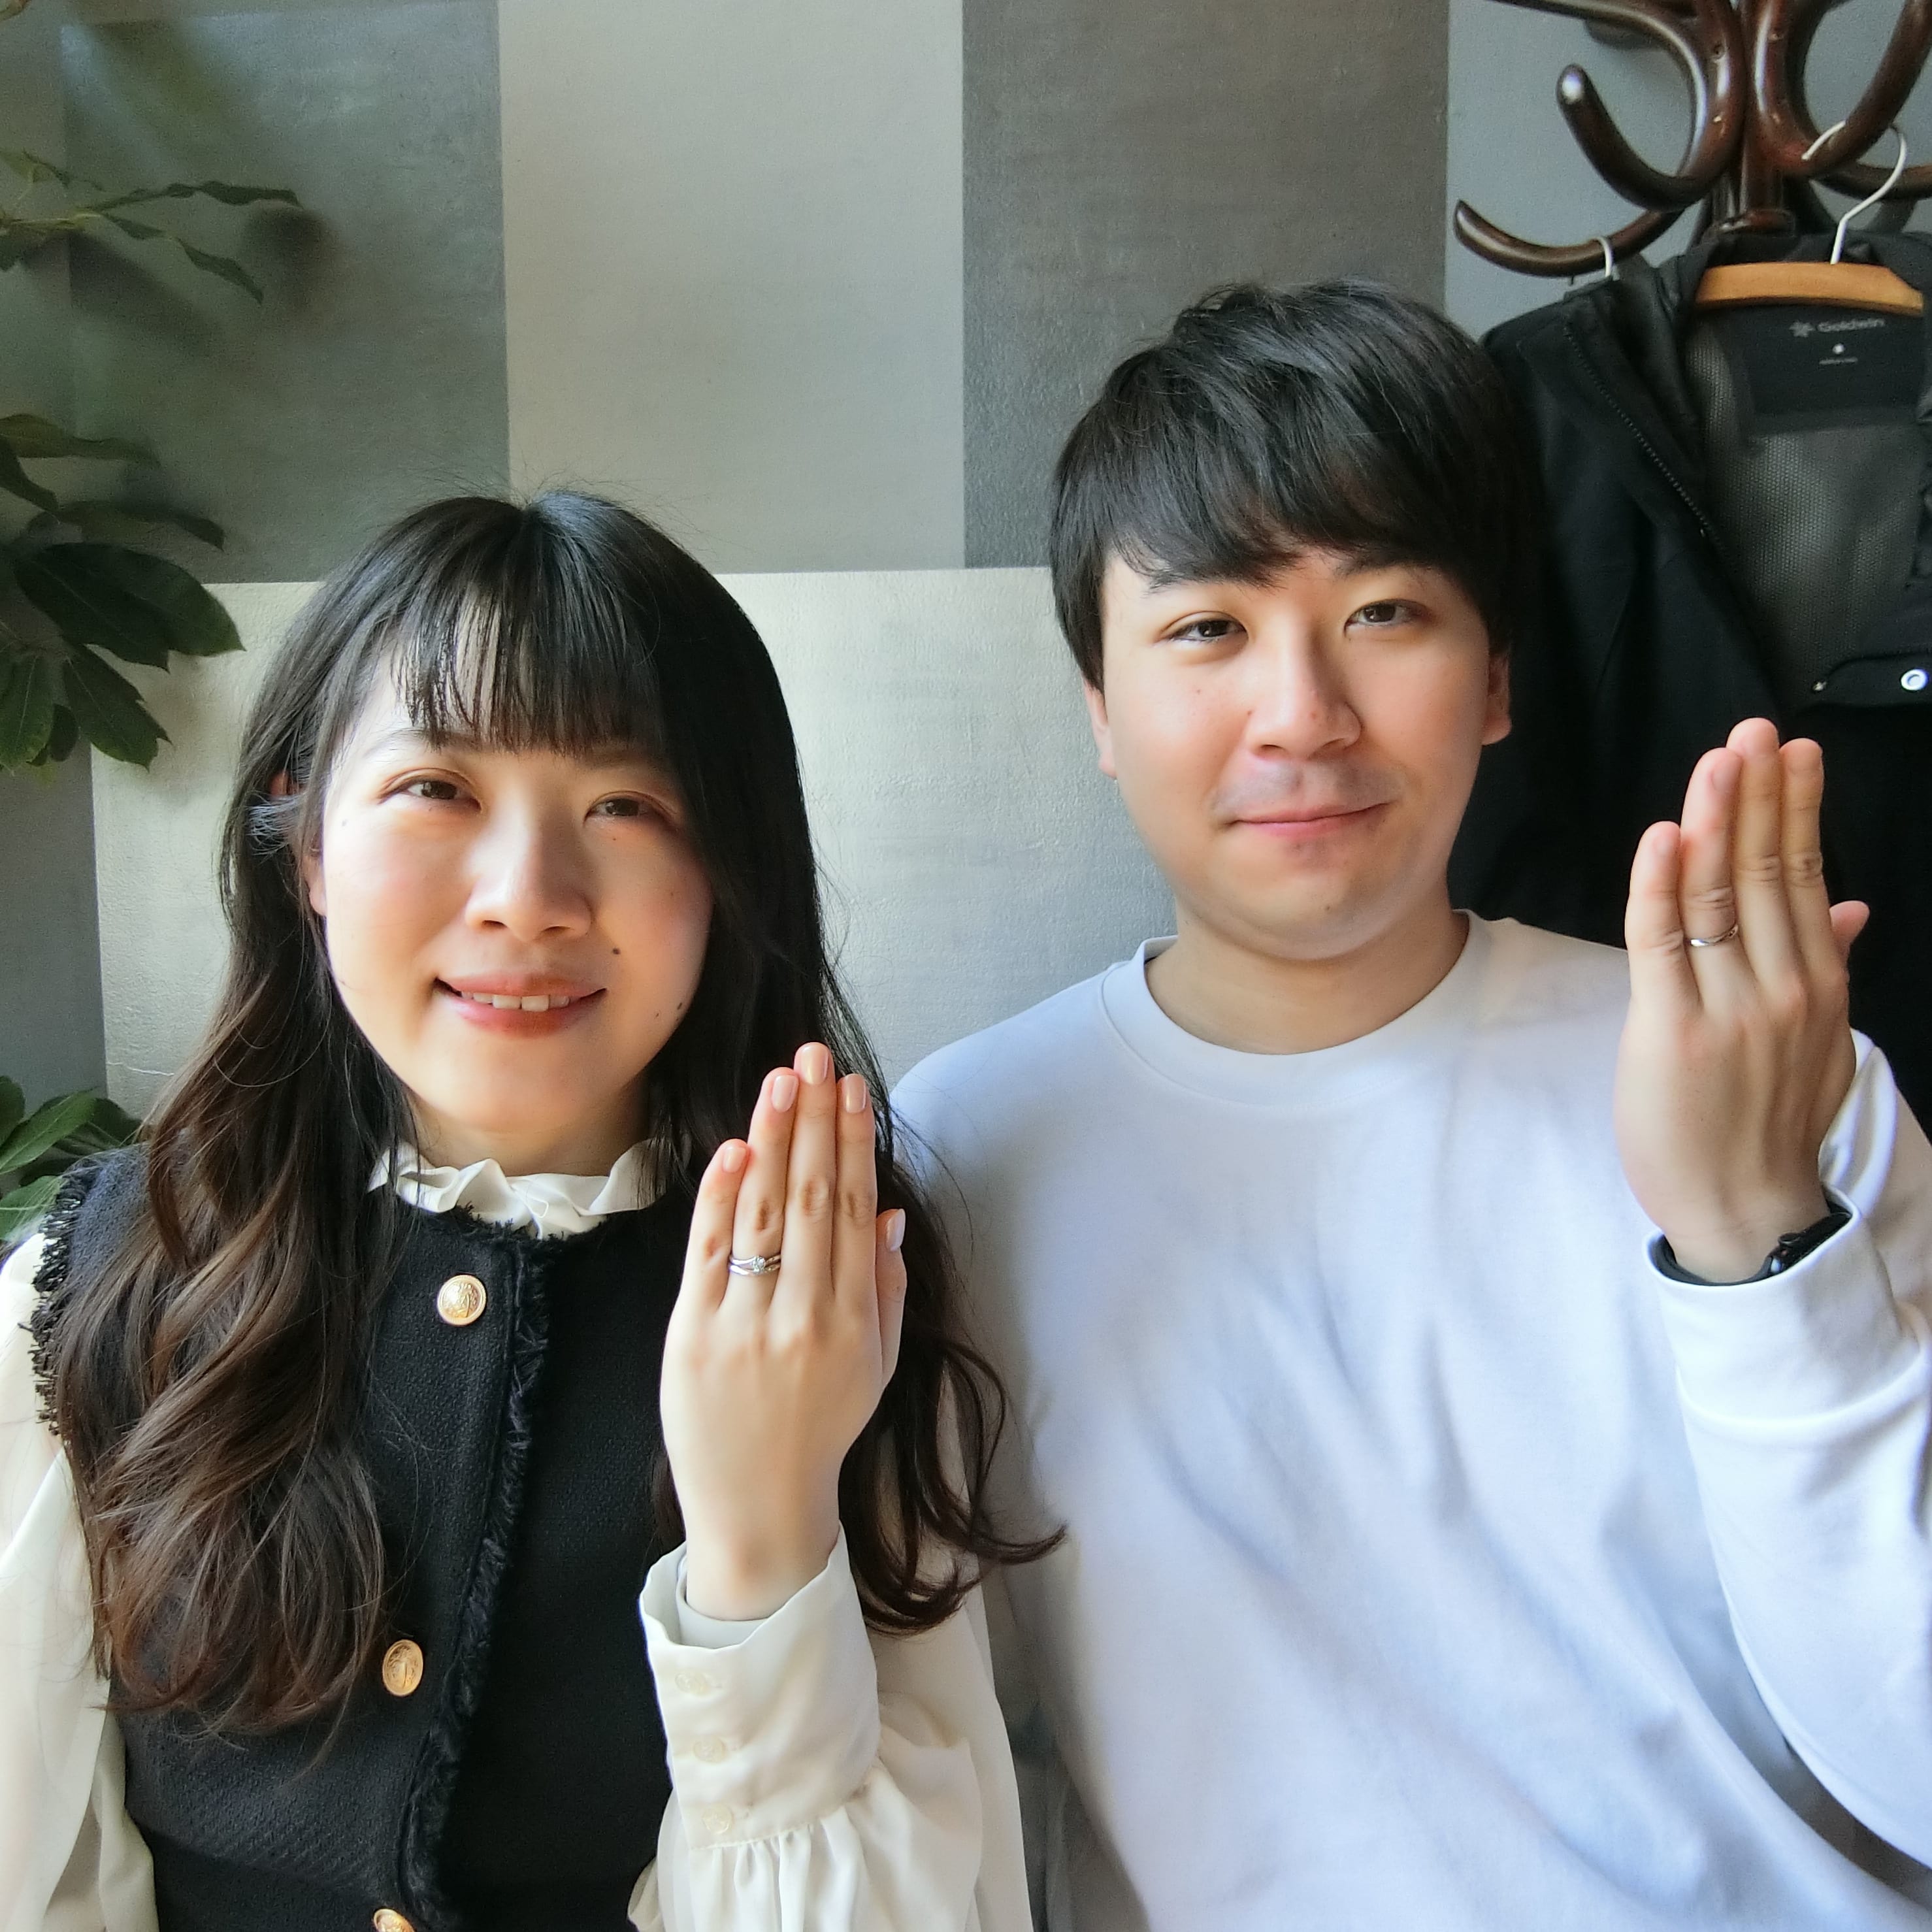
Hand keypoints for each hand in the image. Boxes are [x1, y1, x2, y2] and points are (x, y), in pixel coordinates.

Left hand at [661, 1042, 907, 1620]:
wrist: (757, 1509)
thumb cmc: (821, 1432)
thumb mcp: (877, 1368)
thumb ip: (885, 1290)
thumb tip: (888, 1214)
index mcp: (854, 1324)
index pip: (855, 1212)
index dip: (854, 1145)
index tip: (852, 1089)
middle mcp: (802, 1318)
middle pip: (812, 1199)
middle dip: (814, 1122)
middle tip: (815, 1058)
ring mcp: (744, 1325)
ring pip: (762, 1214)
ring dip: (770, 1140)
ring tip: (780, 1082)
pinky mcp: (692, 1334)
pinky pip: (708, 1251)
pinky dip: (720, 1197)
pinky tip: (735, 1149)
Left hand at [1615, 718, 1866, 1282]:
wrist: (1743, 1207)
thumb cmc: (1767, 1121)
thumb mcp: (1819, 1041)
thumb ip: (1828, 965)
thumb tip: (1851, 904)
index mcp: (1815, 983)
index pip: (1804, 876)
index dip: (1795, 809)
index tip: (1791, 752)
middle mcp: (1780, 987)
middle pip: (1766, 873)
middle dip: (1758, 796)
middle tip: (1752, 731)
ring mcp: (1727, 1009)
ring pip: (1719, 899)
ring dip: (1716, 823)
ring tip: (1718, 761)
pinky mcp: (1670, 1031)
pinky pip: (1663, 945)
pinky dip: (1660, 888)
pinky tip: (1664, 837)